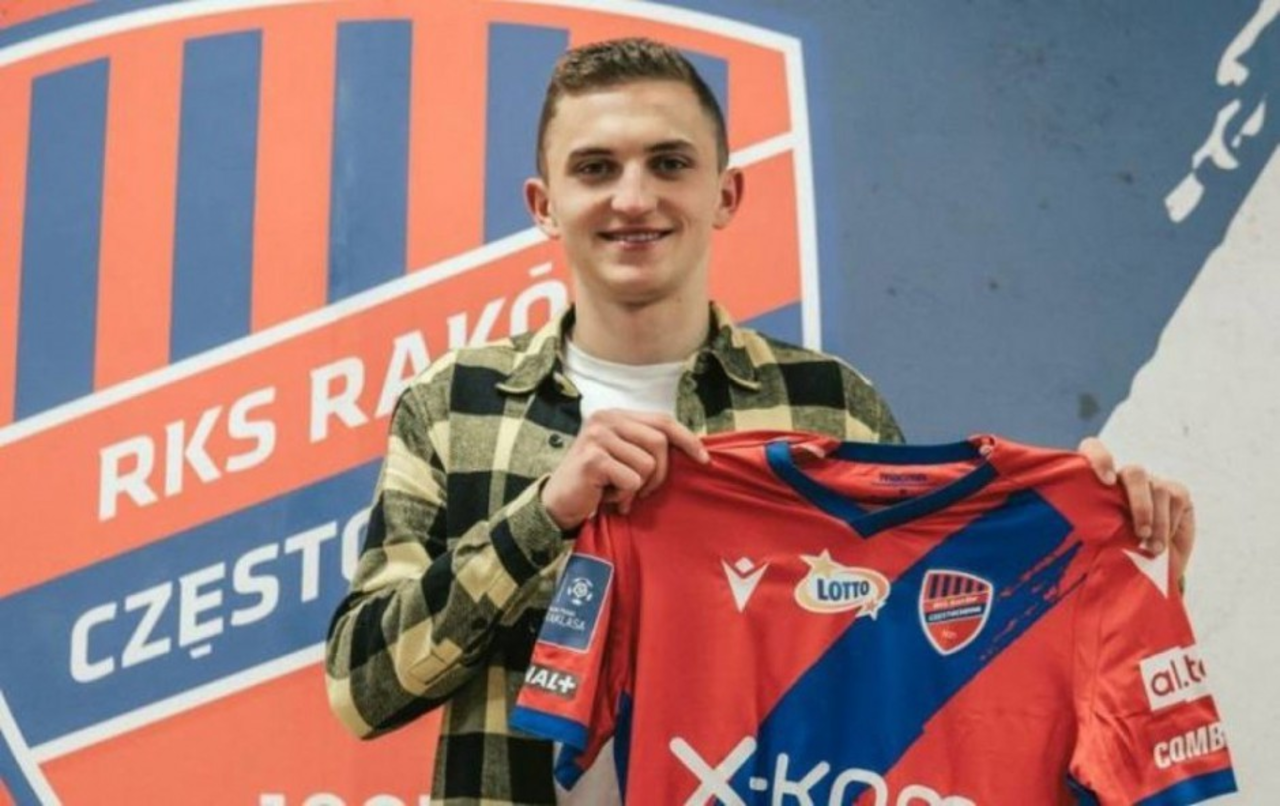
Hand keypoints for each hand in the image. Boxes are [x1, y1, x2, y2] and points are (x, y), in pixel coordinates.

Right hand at [542, 410, 708, 529]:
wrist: (558, 502)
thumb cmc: (597, 482)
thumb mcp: (624, 456)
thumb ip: (648, 446)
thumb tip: (693, 449)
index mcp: (616, 415)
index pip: (663, 420)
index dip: (687, 439)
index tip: (704, 459)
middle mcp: (606, 419)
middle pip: (659, 442)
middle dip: (659, 473)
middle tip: (642, 490)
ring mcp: (597, 437)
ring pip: (647, 464)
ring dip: (637, 487)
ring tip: (617, 491)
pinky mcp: (593, 459)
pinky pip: (631, 480)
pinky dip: (624, 495)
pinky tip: (607, 496)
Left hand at [1077, 437, 1195, 579]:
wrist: (1145, 568)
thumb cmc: (1110, 555)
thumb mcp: (1092, 545)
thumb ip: (1085, 531)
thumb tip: (1071, 542)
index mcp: (1094, 483)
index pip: (1093, 449)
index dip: (1100, 458)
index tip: (1106, 482)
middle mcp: (1124, 478)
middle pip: (1134, 473)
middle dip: (1139, 504)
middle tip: (1140, 532)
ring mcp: (1151, 483)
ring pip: (1157, 488)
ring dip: (1157, 522)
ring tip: (1151, 548)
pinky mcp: (1176, 492)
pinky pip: (1176, 497)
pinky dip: (1169, 524)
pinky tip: (1161, 545)